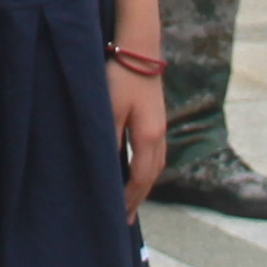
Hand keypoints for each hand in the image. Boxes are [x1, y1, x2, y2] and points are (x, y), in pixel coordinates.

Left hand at [109, 62, 165, 214]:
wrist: (138, 48)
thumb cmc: (120, 78)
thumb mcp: (108, 112)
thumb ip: (108, 143)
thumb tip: (105, 172)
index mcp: (148, 138)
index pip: (140, 179)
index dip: (129, 199)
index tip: (118, 217)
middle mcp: (159, 135)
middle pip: (151, 176)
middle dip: (139, 198)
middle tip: (127, 219)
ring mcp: (160, 125)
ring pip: (155, 165)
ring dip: (143, 184)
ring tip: (132, 199)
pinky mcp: (156, 116)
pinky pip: (153, 152)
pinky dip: (145, 168)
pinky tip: (134, 169)